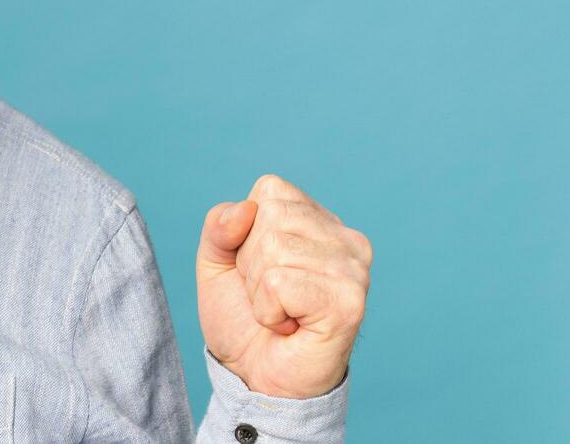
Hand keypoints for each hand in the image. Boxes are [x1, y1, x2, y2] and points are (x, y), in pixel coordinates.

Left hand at [195, 174, 371, 397]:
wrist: (255, 378)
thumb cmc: (243, 318)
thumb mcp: (216, 261)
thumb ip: (220, 225)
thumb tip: (244, 209)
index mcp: (320, 221)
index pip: (270, 190)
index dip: (246, 233)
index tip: (260, 269)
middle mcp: (346, 239)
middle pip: (270, 217)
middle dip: (251, 262)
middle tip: (271, 297)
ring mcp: (353, 270)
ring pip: (273, 248)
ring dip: (260, 291)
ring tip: (281, 313)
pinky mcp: (349, 302)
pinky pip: (278, 282)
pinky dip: (268, 311)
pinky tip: (290, 327)